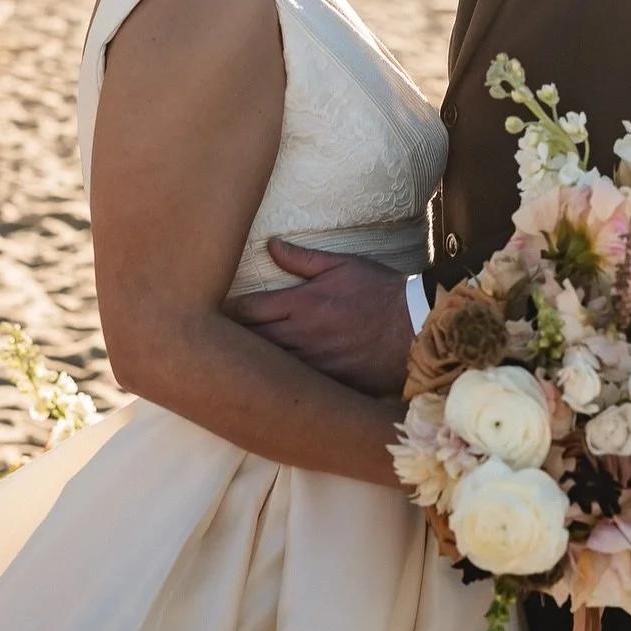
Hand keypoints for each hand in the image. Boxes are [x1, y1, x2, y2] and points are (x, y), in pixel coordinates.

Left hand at [226, 239, 414, 396]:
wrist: (415, 329)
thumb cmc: (380, 293)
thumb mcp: (342, 266)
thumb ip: (302, 259)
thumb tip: (270, 245)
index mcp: (300, 306)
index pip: (247, 310)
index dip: (230, 311)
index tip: (221, 309)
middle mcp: (300, 338)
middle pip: (249, 341)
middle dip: (231, 338)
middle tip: (215, 336)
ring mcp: (311, 365)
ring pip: (266, 366)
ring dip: (251, 361)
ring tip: (234, 358)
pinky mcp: (326, 384)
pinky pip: (294, 385)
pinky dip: (279, 380)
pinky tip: (270, 379)